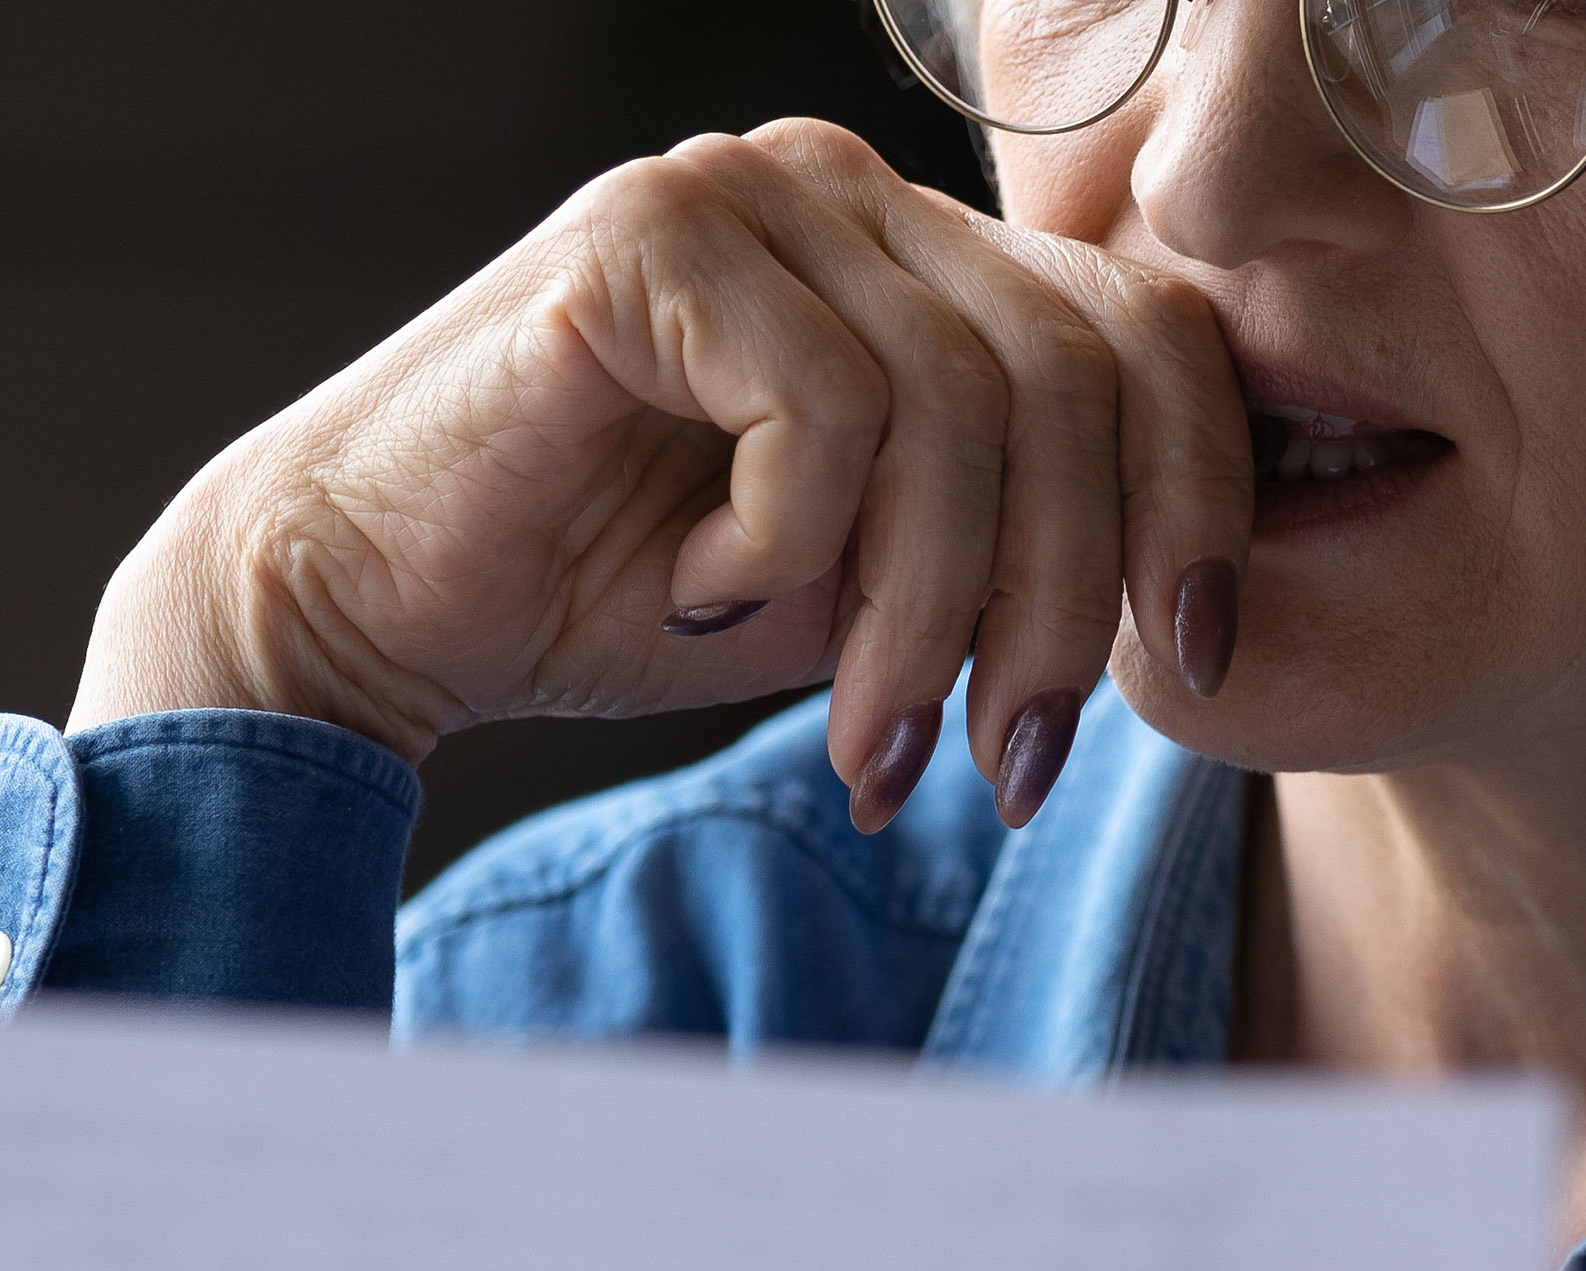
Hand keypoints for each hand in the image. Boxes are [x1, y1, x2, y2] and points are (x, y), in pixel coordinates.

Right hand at [66, 121, 1252, 832]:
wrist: (380, 606)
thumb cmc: (628, 597)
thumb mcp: (882, 586)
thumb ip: (1021, 548)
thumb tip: (1205, 609)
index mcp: (924, 252)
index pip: (1151, 335)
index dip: (1201, 507)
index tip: (1196, 668)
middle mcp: (847, 188)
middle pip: (1076, 379)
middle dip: (1060, 610)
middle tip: (1004, 767)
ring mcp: (745, 190)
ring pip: (959, 411)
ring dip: (923, 619)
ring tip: (862, 736)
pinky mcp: (644, 238)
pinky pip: (821, 409)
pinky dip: (783, 547)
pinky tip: (700, 590)